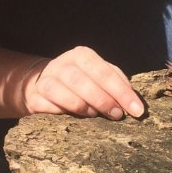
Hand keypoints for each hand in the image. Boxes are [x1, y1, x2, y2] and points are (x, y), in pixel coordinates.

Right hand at [22, 46, 143, 119]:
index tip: (137, 111)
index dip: (122, 92)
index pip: (105, 72)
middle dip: (104, 101)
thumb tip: (132, 99)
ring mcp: (46, 80)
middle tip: (118, 115)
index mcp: (82, 55)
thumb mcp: (98, 74)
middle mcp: (63, 64)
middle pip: (84, 82)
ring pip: (66, 95)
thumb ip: (116, 81)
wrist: (41, 82)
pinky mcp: (34, 97)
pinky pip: (49, 108)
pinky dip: (63, 114)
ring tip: (95, 115)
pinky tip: (71, 117)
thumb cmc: (80, 80)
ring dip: (84, 108)